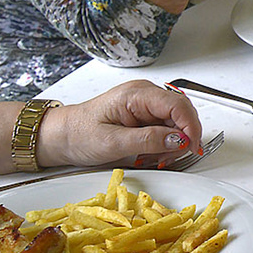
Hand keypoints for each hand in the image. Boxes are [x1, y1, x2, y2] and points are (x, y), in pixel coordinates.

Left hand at [35, 80, 203, 168]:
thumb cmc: (79, 135)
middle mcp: (145, 94)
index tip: (191, 148)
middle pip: (181, 112)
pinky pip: (166, 126)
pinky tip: (151, 153)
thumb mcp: (113, 143)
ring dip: (172, 143)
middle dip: (181, 138)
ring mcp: (145, 103)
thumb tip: (179, 139)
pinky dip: (163, 143)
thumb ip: (148, 140)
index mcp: (137, 94)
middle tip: (169, 158)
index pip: (178, 104)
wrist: (61, 136)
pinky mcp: (144, 113)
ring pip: (176, 122)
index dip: (190, 127)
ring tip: (154, 158)